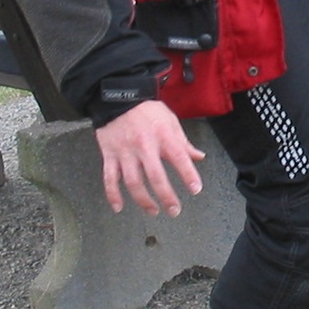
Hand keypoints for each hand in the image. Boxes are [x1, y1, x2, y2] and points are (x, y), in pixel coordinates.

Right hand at [94, 100, 205, 215]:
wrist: (117, 98)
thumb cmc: (146, 109)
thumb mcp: (170, 120)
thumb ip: (183, 142)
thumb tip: (199, 157)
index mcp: (162, 135)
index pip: (179, 157)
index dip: (188, 175)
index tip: (195, 190)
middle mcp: (144, 145)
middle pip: (155, 176)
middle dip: (166, 196)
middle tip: (174, 210)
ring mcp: (125, 152)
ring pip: (133, 182)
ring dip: (143, 200)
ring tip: (153, 211)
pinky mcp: (109, 155)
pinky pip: (109, 178)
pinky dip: (113, 195)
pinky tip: (119, 207)